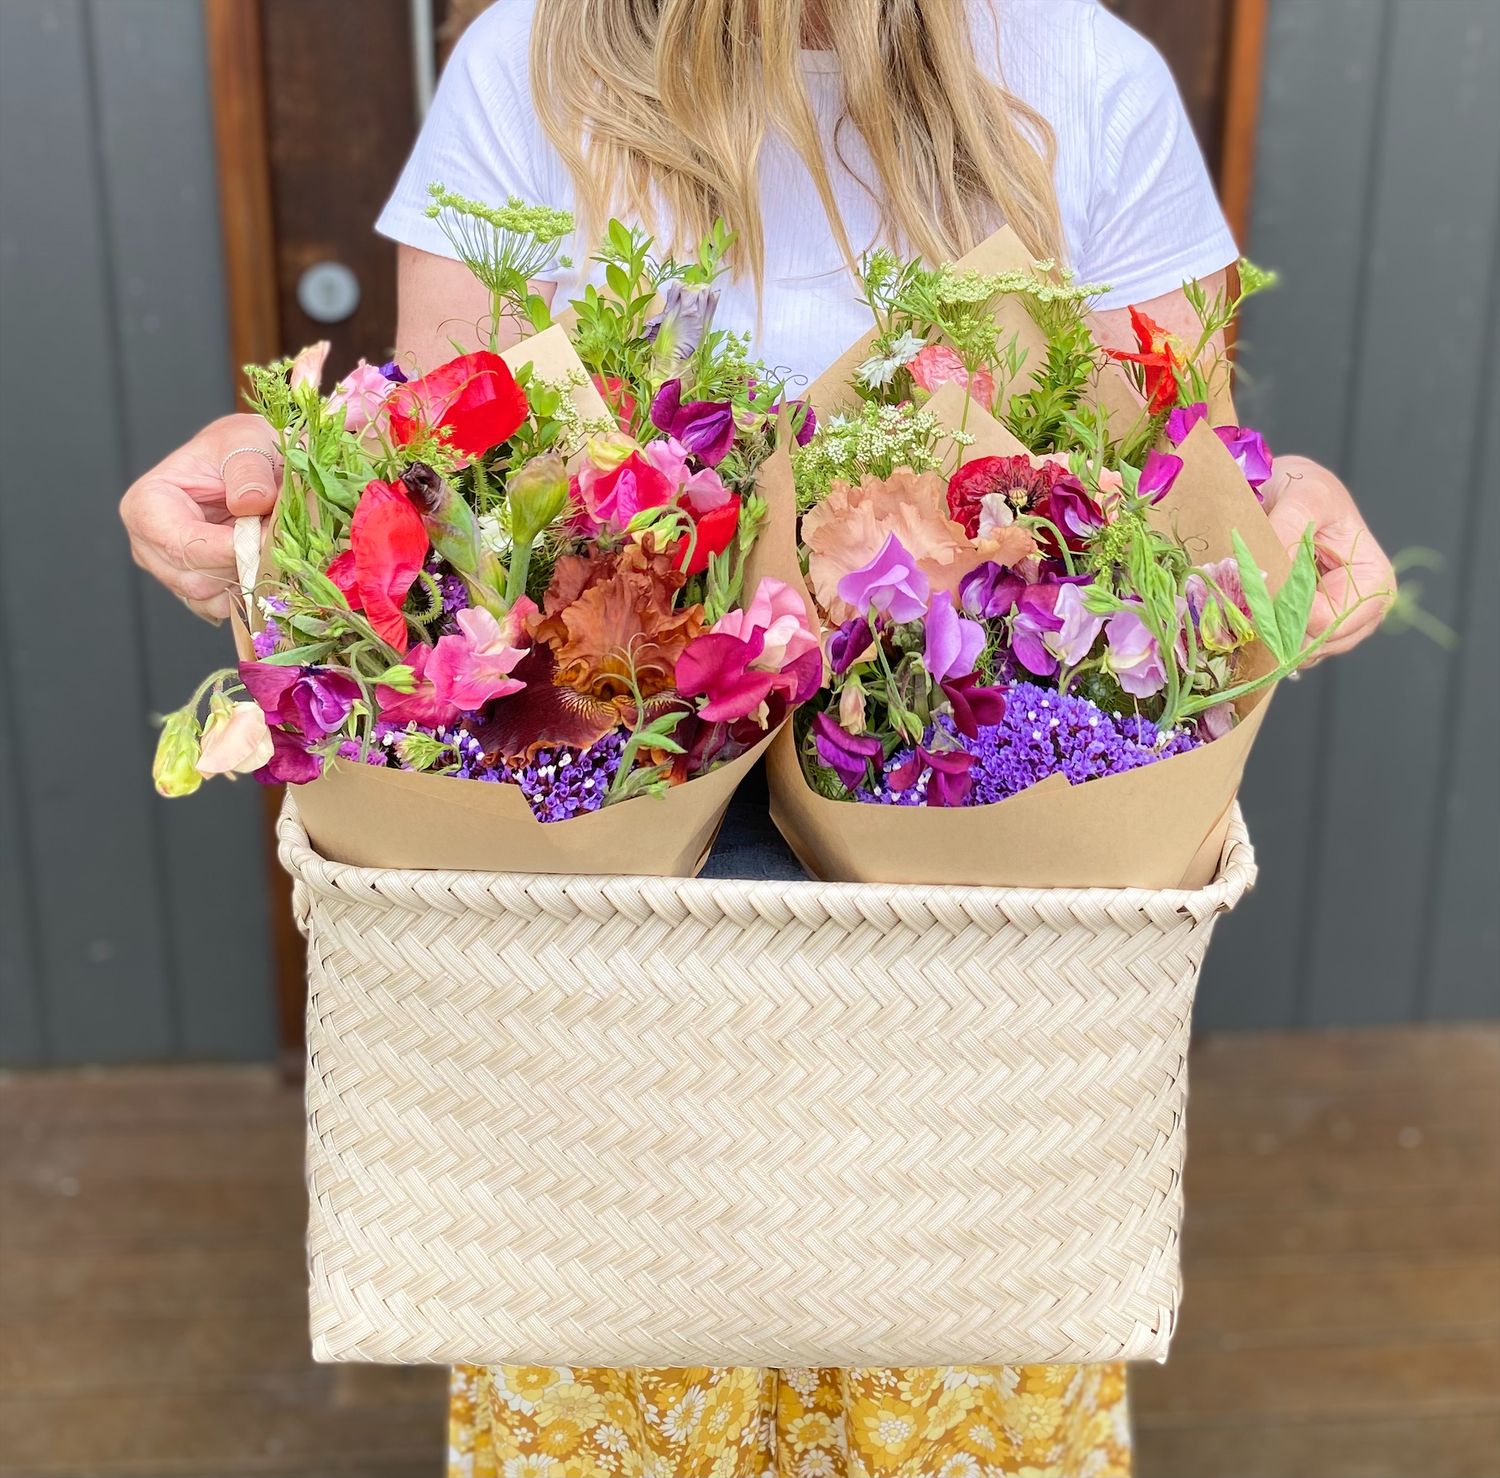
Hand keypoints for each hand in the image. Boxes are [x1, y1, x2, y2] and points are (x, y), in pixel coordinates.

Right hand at [119, 414, 280, 620]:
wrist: (258, 463)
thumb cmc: (243, 447)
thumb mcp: (246, 442)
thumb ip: (248, 472)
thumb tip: (250, 503)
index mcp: (147, 504)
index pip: (179, 544)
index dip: (225, 549)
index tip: (266, 539)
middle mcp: (150, 544)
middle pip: (193, 580)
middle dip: (242, 564)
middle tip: (276, 537)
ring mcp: (172, 571)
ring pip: (210, 600)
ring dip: (250, 579)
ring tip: (270, 544)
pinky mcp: (199, 588)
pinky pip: (223, 608)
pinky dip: (250, 592)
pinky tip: (265, 563)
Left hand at [1264, 455, 1394, 660]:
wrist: (1285, 492)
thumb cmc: (1304, 490)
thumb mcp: (1303, 495)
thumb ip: (1290, 527)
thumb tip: (1274, 568)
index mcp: (1372, 579)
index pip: (1332, 620)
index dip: (1290, 613)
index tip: (1258, 591)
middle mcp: (1361, 610)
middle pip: (1314, 643)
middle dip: (1275, 626)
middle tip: (1244, 598)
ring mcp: (1334, 625)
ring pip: (1294, 652)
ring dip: (1264, 632)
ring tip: (1245, 599)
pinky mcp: (1306, 630)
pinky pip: (1281, 649)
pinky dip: (1260, 635)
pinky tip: (1247, 609)